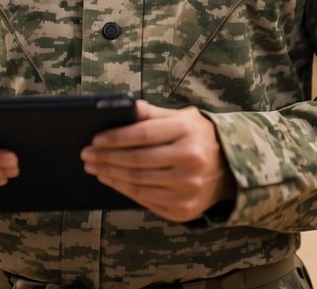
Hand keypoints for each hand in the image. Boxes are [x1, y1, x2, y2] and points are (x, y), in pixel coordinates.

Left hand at [81, 100, 234, 221]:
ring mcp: (188, 188)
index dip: (115, 138)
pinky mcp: (183, 209)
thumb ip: (152, 113)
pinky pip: (145, 199)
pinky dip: (123, 190)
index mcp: (189, 132)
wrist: (230, 169)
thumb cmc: (198, 137)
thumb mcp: (182, 117)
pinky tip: (111, 180)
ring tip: (94, 167)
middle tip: (86, 154)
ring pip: (138, 182)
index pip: (144, 135)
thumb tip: (120, 107)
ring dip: (110, 175)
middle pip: (137, 161)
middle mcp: (191, 161)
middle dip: (106, 158)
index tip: (95, 139)